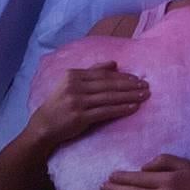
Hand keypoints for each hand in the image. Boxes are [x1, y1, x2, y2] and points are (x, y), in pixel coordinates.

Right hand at [18, 65, 148, 154]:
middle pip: (108, 85)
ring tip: (144, 96)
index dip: (122, 76)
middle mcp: (74, 86)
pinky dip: (121, 109)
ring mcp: (77, 101)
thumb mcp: (71, 84)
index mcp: (72, 75)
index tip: (137, 78)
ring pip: (109, 97)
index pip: (102, 74)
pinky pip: (105, 111)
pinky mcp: (80, 116)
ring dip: (129, 96)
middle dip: (129, 85)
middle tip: (145, 86)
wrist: (44, 125)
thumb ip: (91, 73)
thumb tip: (114, 63)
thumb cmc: (60, 104)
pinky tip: (133, 108)